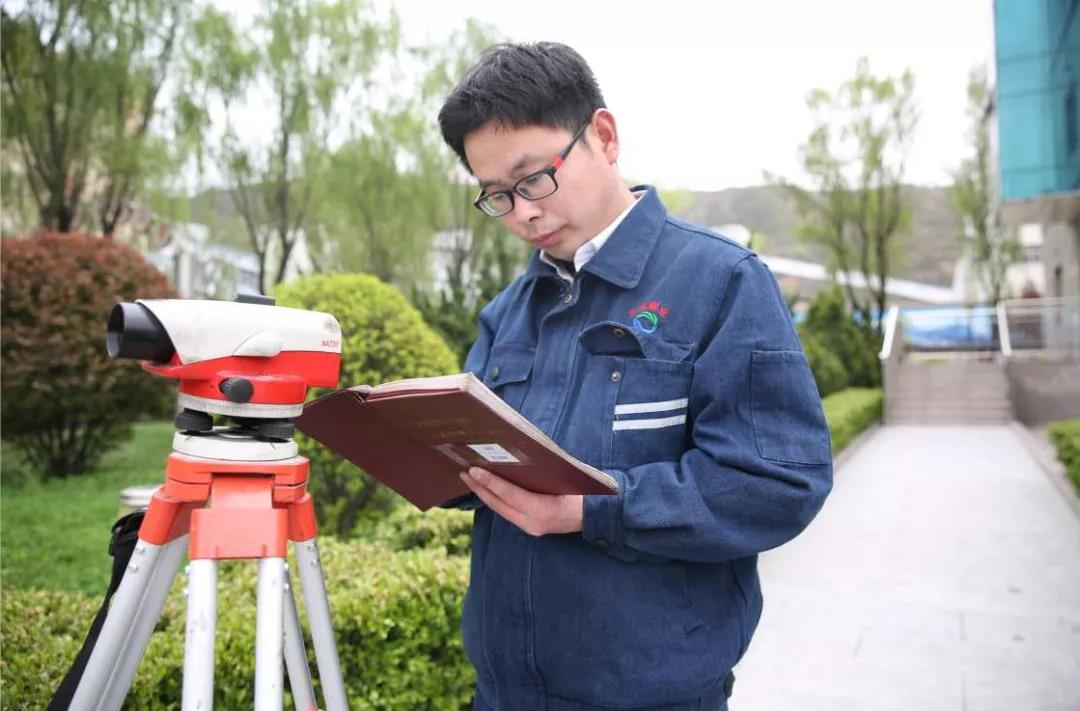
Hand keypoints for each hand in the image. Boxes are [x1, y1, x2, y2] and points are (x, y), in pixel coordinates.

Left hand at [460, 467, 583, 535]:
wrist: (598, 514)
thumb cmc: (584, 490)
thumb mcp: (564, 477)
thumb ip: (541, 471)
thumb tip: (516, 457)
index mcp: (543, 510)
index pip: (509, 494)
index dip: (490, 482)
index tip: (473, 470)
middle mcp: (534, 523)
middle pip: (500, 505)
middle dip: (480, 488)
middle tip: (463, 471)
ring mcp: (532, 528)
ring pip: (501, 510)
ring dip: (485, 494)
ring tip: (471, 479)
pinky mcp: (532, 527)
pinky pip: (509, 513)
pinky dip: (497, 500)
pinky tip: (489, 489)